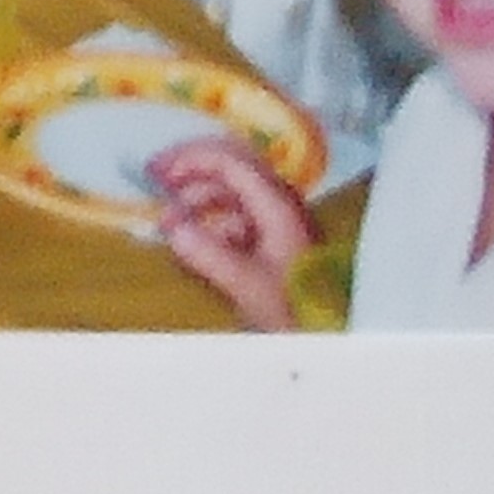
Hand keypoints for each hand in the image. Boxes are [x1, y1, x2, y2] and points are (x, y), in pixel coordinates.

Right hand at [151, 133, 314, 331]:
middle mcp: (281, 202)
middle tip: (157, 180)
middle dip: (191, 170)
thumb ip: (209, 255)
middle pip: (231, 167)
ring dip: (199, 198)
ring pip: (234, 190)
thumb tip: (172, 227)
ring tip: (173, 220)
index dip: (189, 160)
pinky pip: (240, 214)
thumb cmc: (298, 309)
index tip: (158, 174)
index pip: (228, 161)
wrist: (336, 334)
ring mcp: (281, 219)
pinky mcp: (279, 238)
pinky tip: (199, 239)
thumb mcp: (249, 286)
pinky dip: (213, 218)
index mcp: (276, 205)